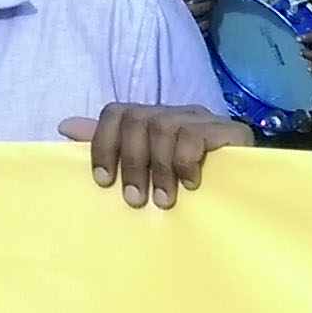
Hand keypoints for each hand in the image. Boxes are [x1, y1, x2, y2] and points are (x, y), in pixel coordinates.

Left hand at [64, 104, 253, 206]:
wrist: (247, 188)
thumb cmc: (189, 182)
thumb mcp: (145, 166)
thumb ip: (109, 145)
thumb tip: (64, 126)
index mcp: (151, 119)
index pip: (115, 112)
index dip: (103, 144)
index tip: (103, 181)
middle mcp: (173, 112)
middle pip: (136, 119)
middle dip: (132, 163)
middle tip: (136, 200)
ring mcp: (200, 118)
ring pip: (163, 127)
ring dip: (159, 168)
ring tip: (165, 200)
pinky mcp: (227, 129)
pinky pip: (193, 135)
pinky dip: (186, 162)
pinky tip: (191, 184)